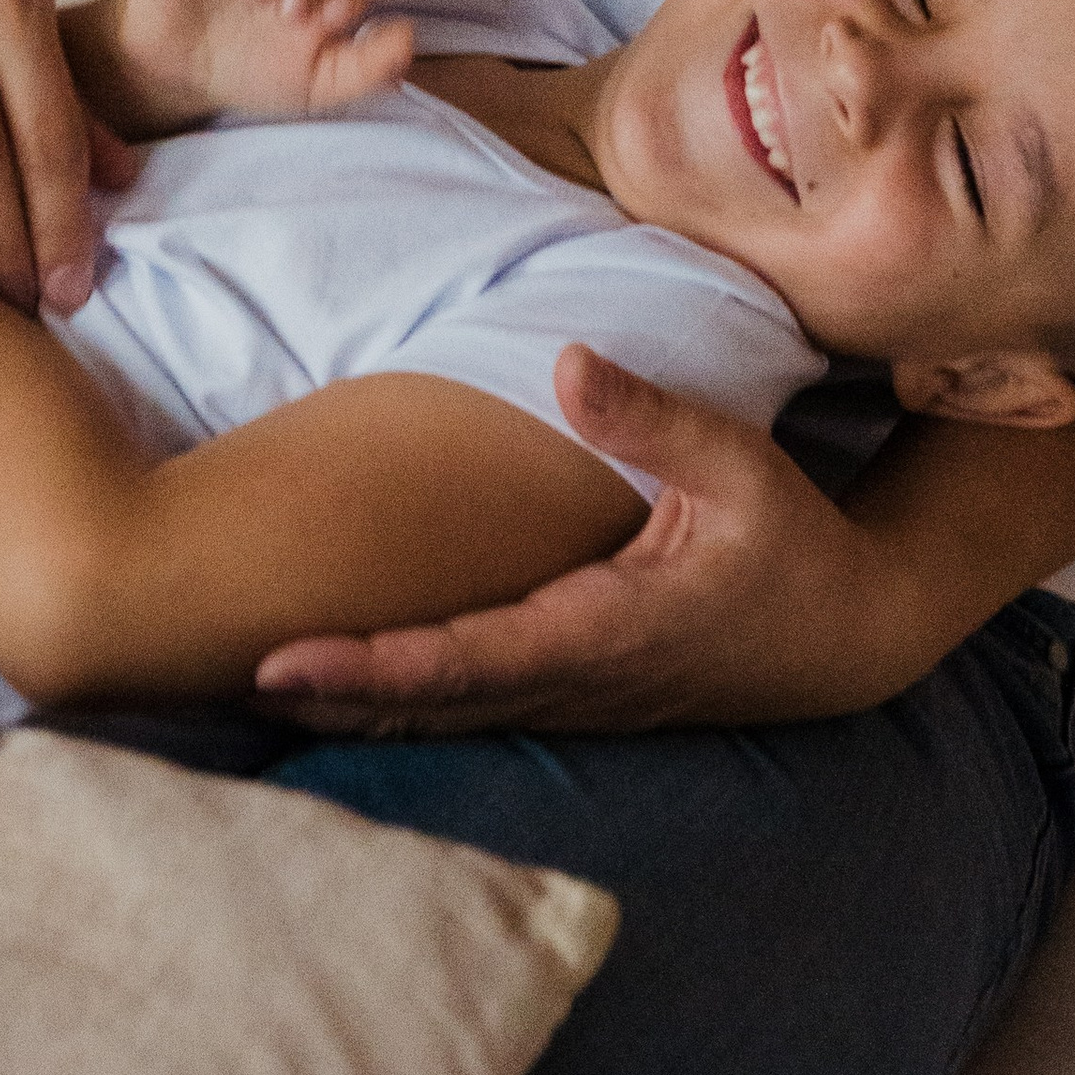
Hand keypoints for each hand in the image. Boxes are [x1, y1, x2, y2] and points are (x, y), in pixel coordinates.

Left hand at [253, 350, 944, 733]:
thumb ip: (651, 417)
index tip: (283, 659)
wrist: (850, 637)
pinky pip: (474, 706)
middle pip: (431, 701)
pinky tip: (347, 694)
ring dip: (356, 706)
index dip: (369, 663)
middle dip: (331, 696)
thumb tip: (563, 360)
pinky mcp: (579, 690)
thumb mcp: (739, 468)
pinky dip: (405, 704)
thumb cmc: (794, 544)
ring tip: (258, 687)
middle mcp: (575, 677)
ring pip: (446, 714)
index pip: (463, 655)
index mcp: (603, 628)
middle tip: (224, 676)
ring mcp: (575, 696)